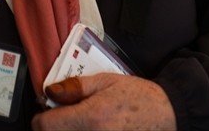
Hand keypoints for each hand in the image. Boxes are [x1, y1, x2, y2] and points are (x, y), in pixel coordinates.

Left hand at [34, 73, 175, 130]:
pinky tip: (88, 128)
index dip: (41, 116)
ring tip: (78, 122)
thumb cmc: (138, 97)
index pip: (45, 126)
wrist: (166, 115)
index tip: (47, 109)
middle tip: (64, 114)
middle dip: (54, 126)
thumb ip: (74, 87)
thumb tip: (49, 92)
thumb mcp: (104, 81)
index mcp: (91, 118)